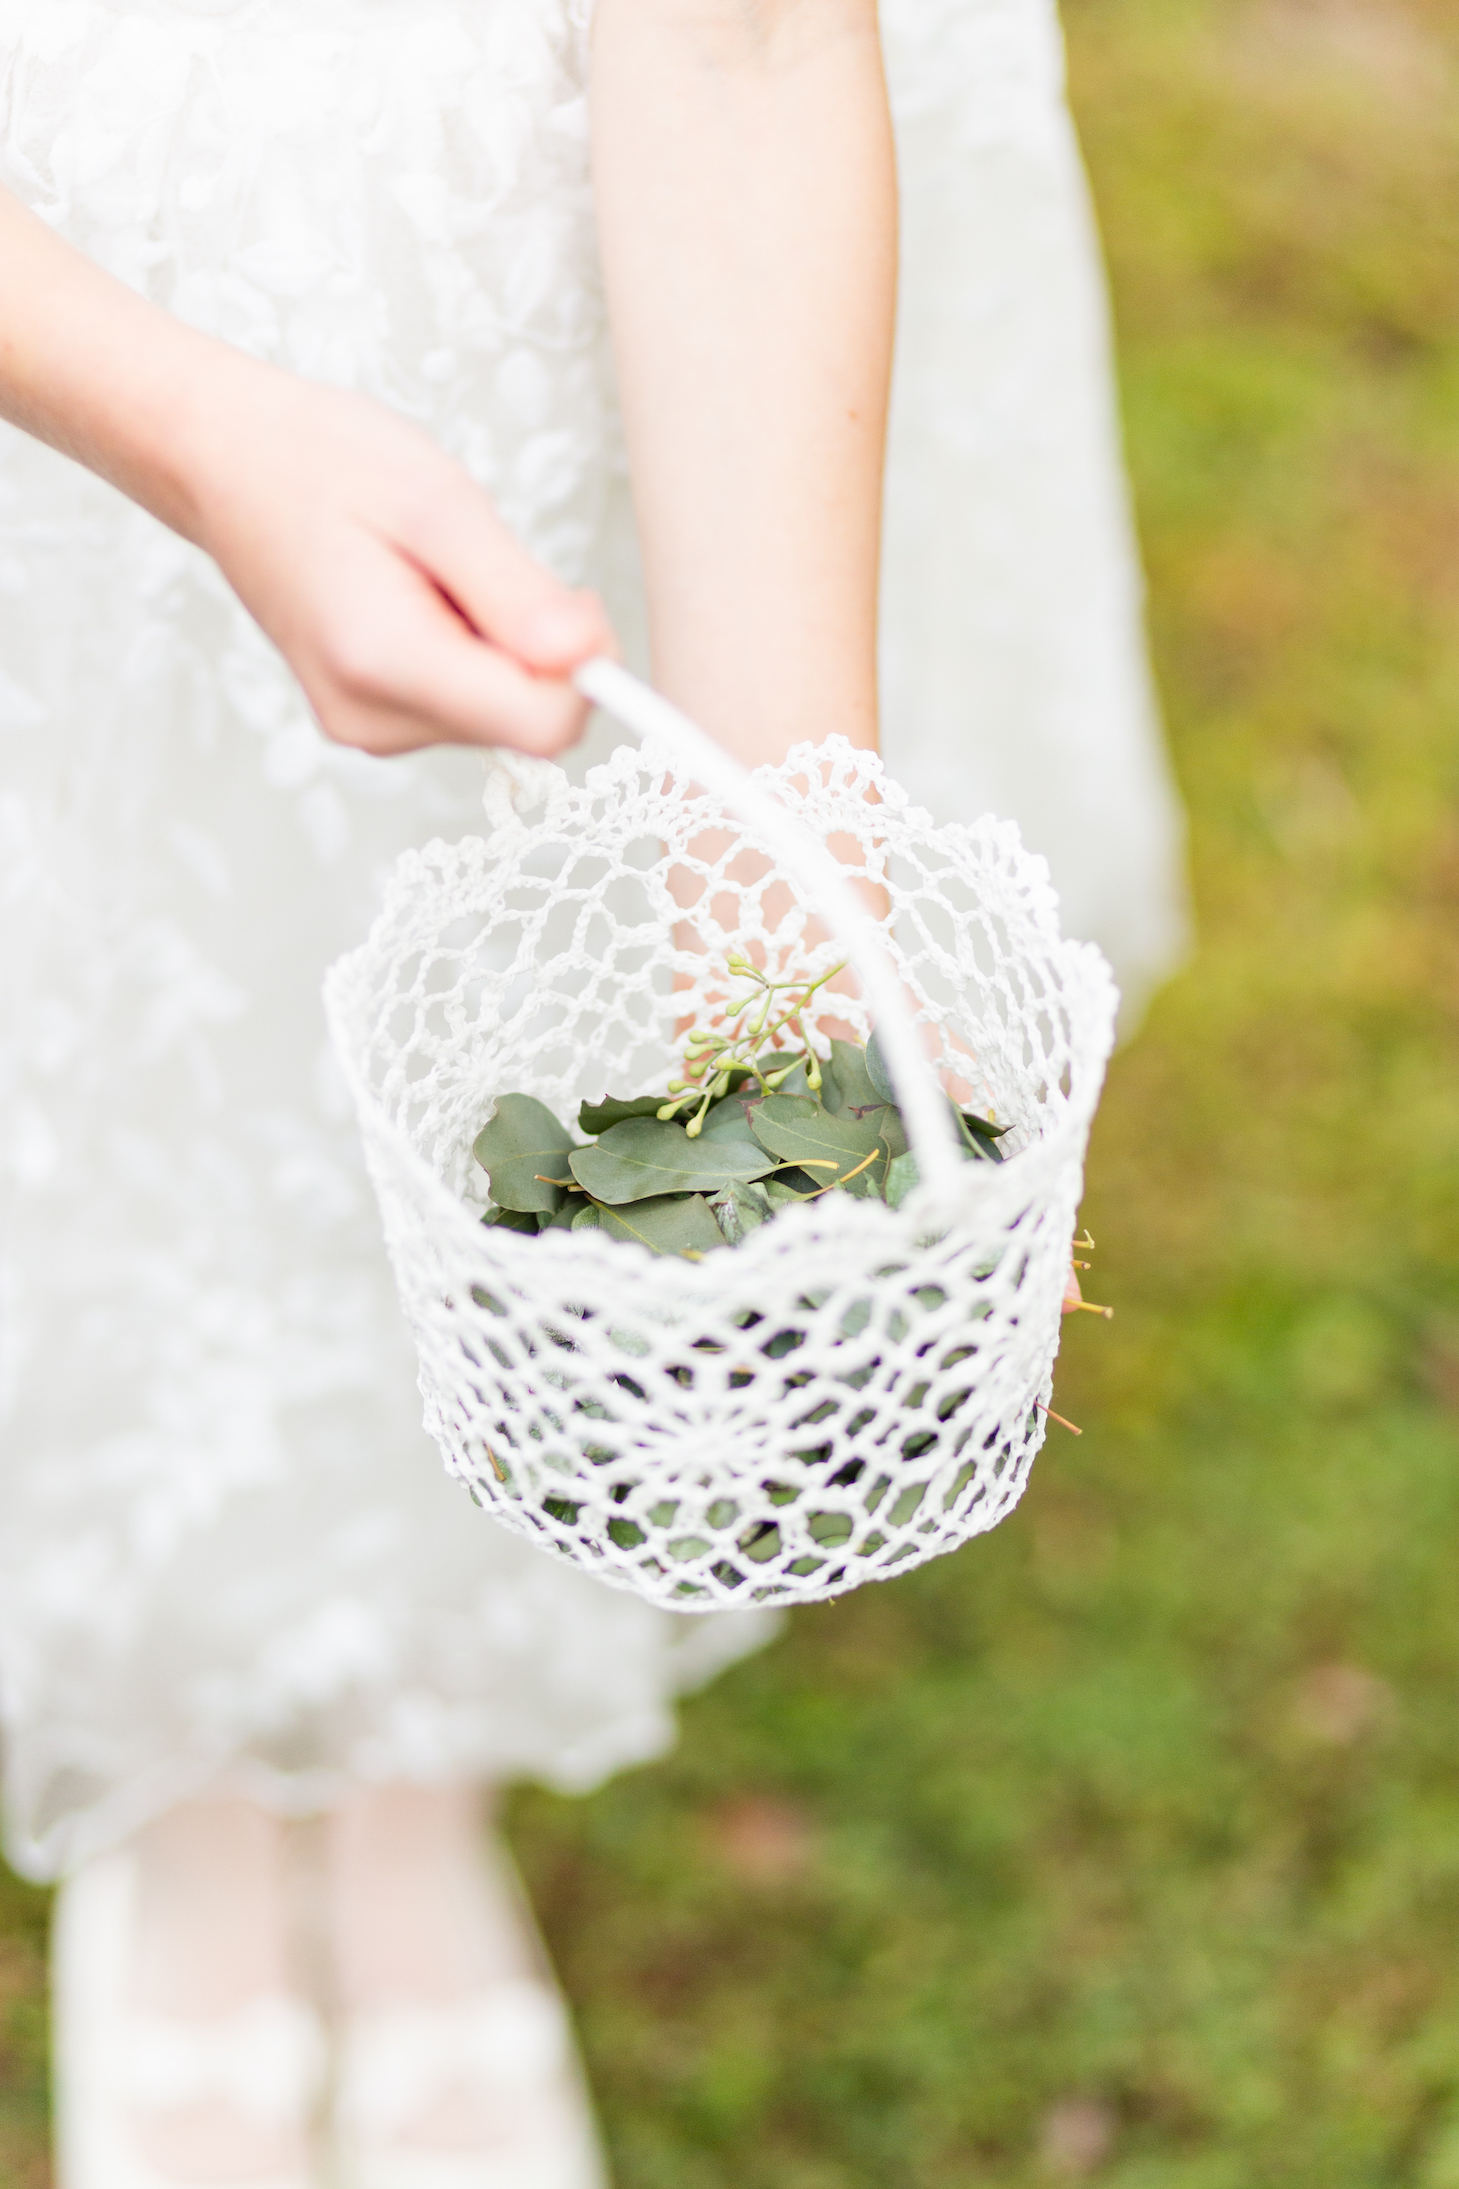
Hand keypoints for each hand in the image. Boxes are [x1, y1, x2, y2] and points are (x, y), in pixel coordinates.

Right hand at [182, 357, 611, 756]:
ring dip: (501, 647)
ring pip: (502, 717)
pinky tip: (422, 598)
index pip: (544, 725)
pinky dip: (471, 654)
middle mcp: (373, 719)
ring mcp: (367, 728)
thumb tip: (587, 658)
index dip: (584, 669)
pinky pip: (467, 706)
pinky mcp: (371, 721)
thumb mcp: (439, 503)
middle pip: (528, 725)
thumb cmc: (322, 463)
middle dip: (538, 652)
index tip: (564, 598)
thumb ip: (516, 592)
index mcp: (385, 663)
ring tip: (436, 575)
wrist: (226, 464)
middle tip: (485, 568)